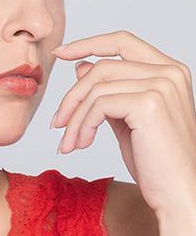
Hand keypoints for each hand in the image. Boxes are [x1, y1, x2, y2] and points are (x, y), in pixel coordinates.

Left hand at [50, 30, 195, 217]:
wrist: (179, 194)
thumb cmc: (156, 163)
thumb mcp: (125, 120)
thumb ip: (108, 91)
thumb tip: (81, 66)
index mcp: (169, 71)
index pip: (123, 41)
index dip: (88, 43)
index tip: (60, 52)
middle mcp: (169, 72)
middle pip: (102, 66)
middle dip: (72, 96)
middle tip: (56, 123)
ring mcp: (161, 85)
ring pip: (96, 87)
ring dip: (74, 117)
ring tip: (68, 143)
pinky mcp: (149, 103)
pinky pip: (98, 105)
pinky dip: (82, 125)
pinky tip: (81, 144)